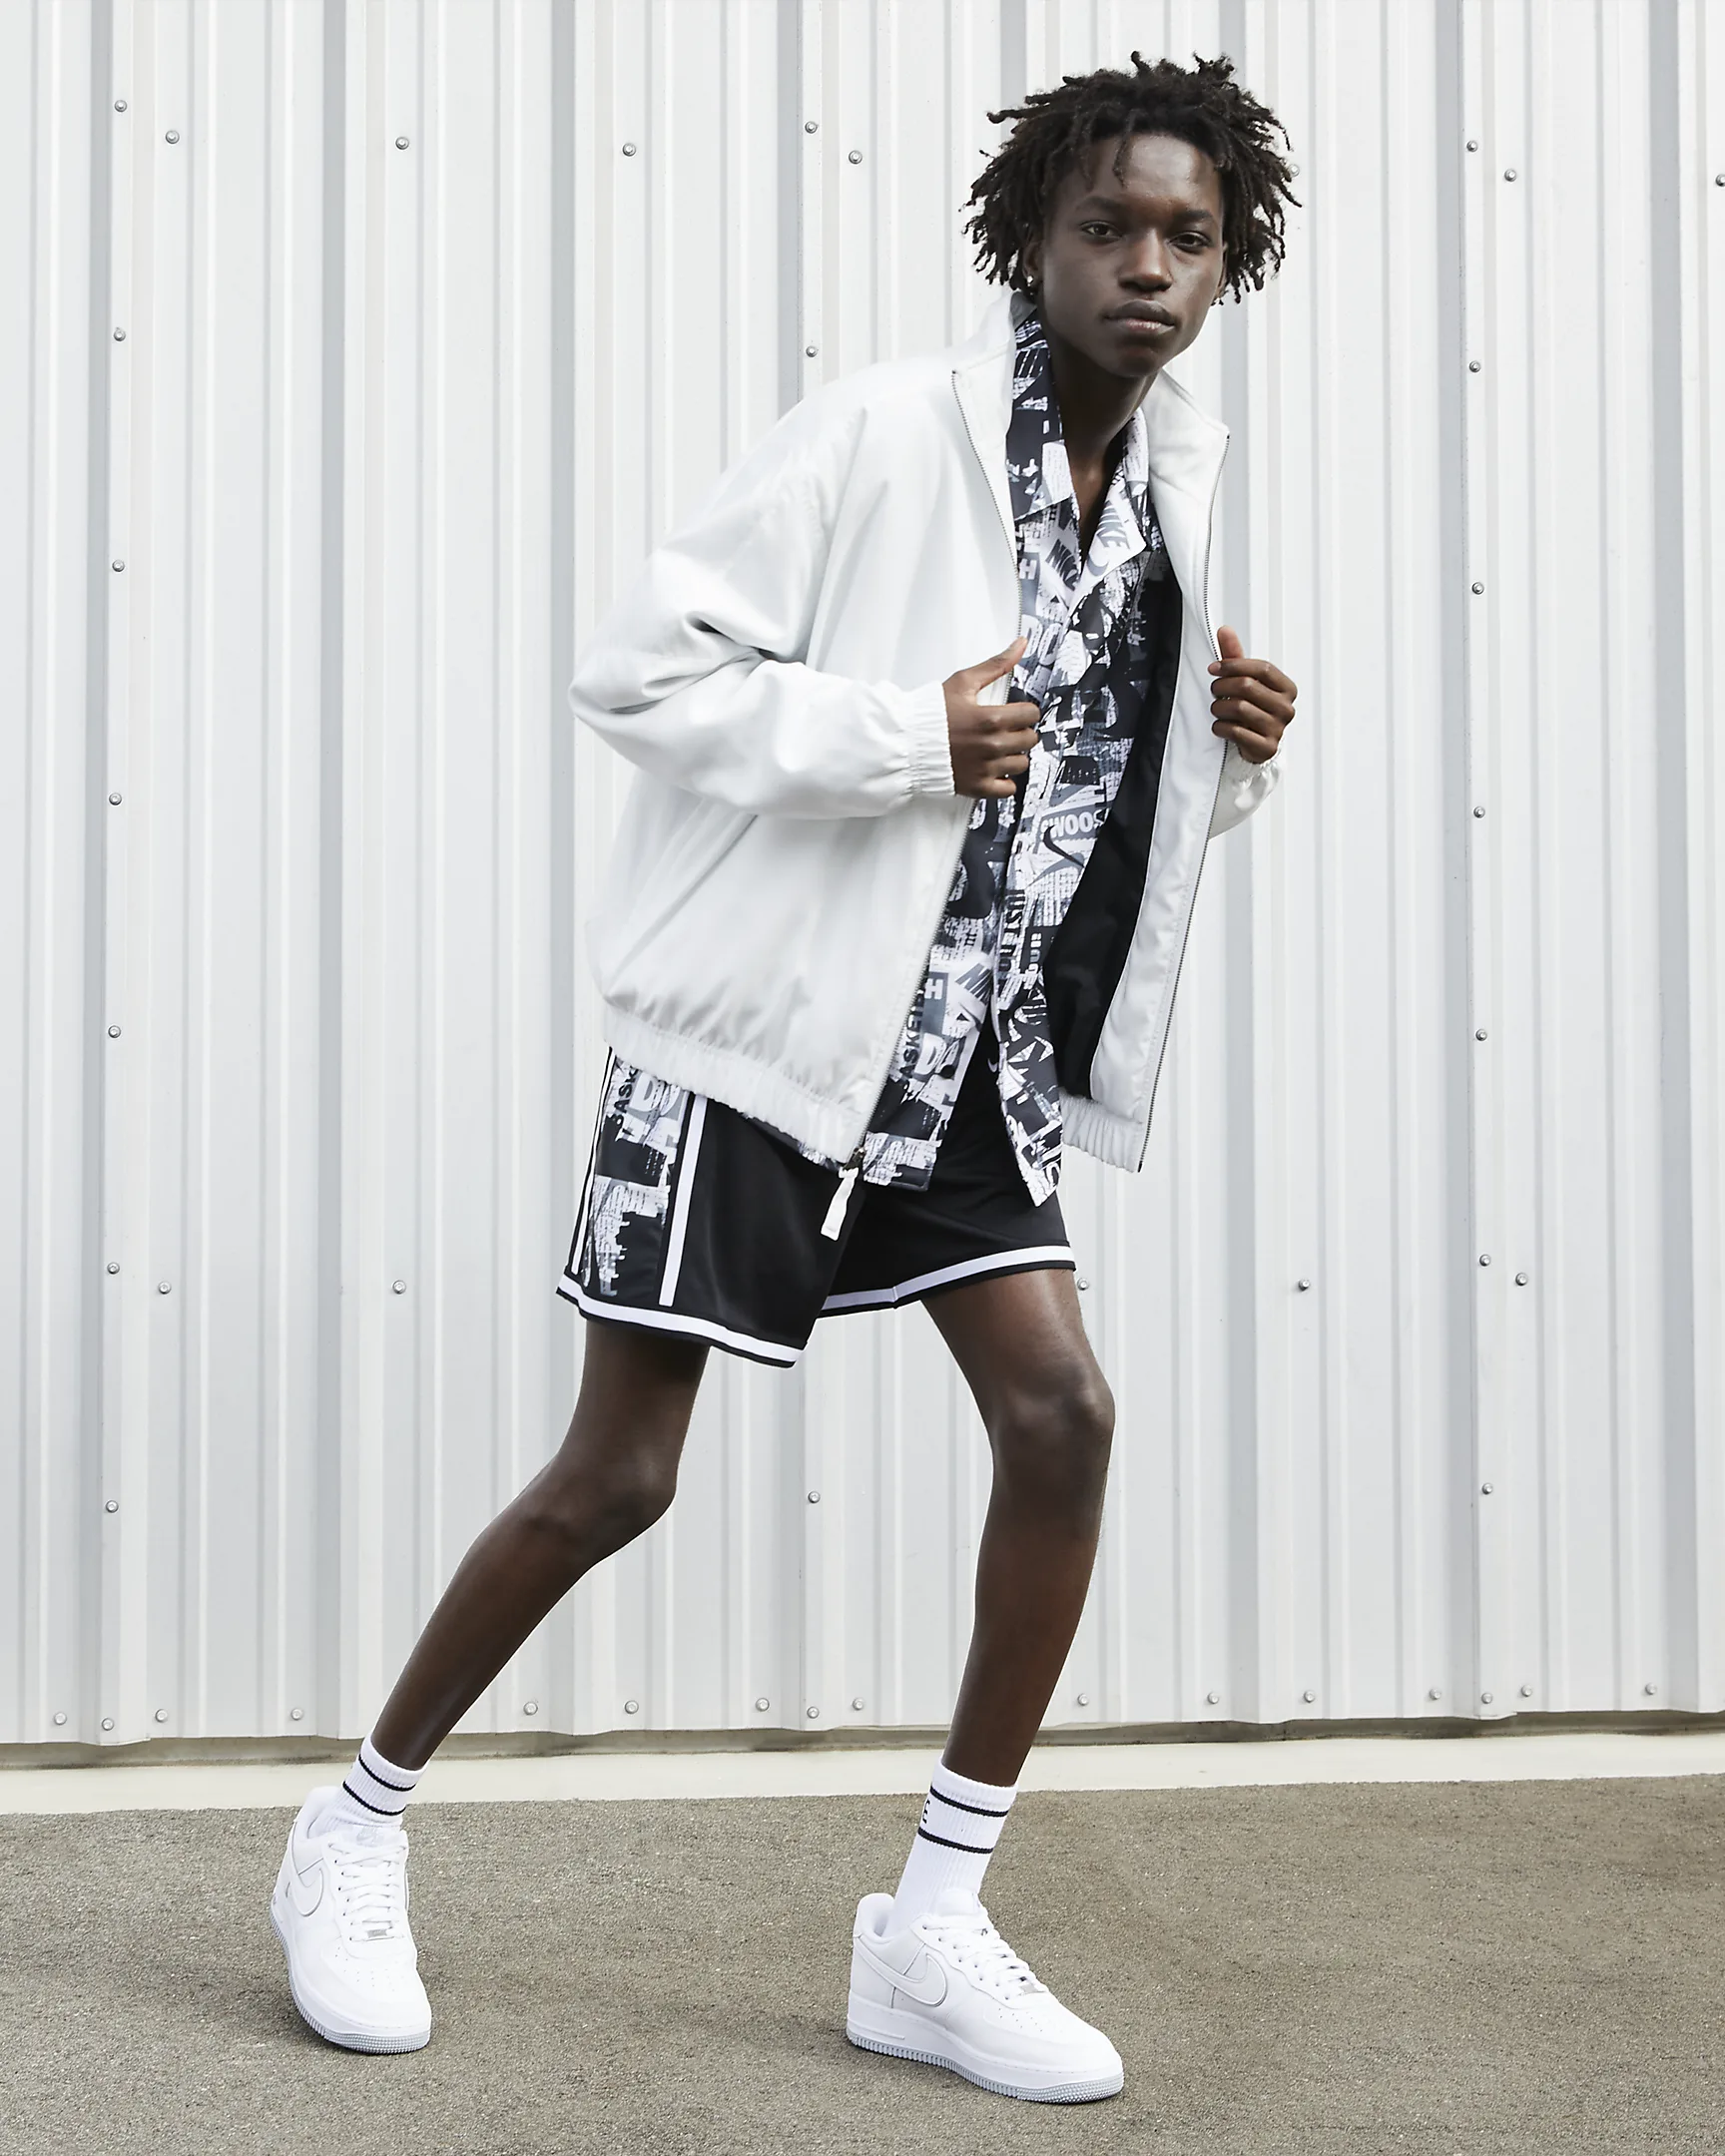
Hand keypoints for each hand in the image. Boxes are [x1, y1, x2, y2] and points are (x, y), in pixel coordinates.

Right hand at [944, 634, 1041, 797]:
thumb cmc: (930, 713)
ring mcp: (986, 768)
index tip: (1014, 713)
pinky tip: (993, 769)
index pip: (1032, 715)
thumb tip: (1020, 644)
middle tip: (1004, 729)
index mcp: (992, 718)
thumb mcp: (963, 682)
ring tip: (998, 749)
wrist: (906, 743)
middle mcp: (993, 745)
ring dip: (1014, 755)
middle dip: (1020, 732)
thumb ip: (996, 664)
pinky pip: (1008, 789)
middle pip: (1030, 739)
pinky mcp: (978, 787)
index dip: (1024, 711)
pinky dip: (1004, 781)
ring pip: (1022, 764)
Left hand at [1208, 625, 1295, 763]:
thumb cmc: (1251, 709)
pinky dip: (1221, 727)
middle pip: (1248, 687)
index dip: (1235, 665)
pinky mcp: (1266, 747)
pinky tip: (1220, 726)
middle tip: (1214, 690)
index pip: (1262, 668)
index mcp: (1286, 688)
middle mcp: (1286, 708)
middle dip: (1222, 686)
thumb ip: (1235, 656)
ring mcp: (1278, 729)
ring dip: (1219, 708)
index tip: (1214, 668)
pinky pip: (1236, 731)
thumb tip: (1225, 630)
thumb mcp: (1245, 681)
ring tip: (1217, 709)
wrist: (1255, 745)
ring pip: (1239, 708)